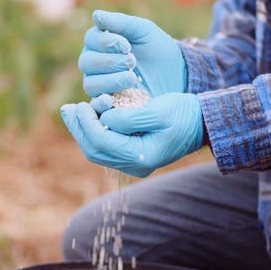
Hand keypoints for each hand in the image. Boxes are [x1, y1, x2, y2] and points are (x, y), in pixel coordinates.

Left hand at [60, 93, 203, 176]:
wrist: (202, 124)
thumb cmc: (184, 114)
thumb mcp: (159, 110)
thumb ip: (130, 117)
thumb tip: (105, 118)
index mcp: (142, 156)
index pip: (103, 142)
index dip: (87, 124)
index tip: (80, 104)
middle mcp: (135, 165)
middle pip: (95, 150)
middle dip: (79, 128)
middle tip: (68, 108)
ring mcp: (133, 162)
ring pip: (97, 150)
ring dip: (83, 130)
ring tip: (72, 111)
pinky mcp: (132, 154)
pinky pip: (105, 146)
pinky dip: (93, 131)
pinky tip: (87, 116)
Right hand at [79, 10, 186, 97]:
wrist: (175, 75)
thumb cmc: (157, 49)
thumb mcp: (144, 31)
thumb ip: (122, 23)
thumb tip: (96, 16)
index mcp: (101, 43)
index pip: (91, 39)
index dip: (105, 42)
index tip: (126, 45)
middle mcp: (95, 64)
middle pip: (87, 62)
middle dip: (109, 61)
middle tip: (132, 61)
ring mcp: (99, 85)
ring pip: (90, 83)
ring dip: (110, 79)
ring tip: (132, 77)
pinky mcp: (107, 104)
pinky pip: (96, 105)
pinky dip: (103, 101)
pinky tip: (118, 95)